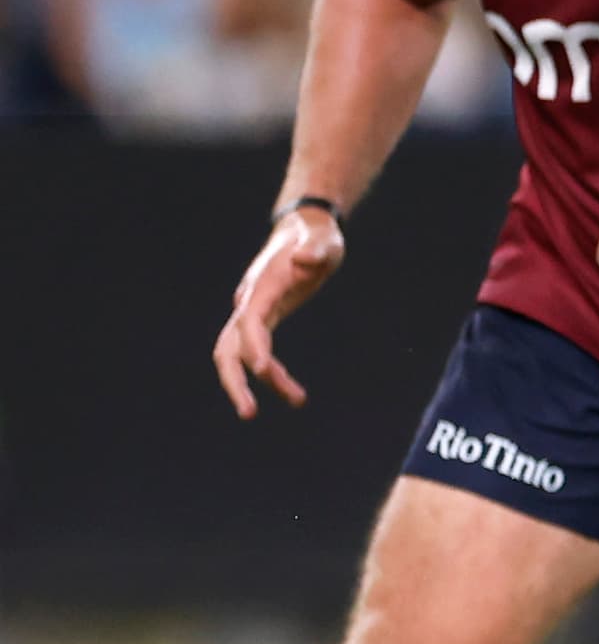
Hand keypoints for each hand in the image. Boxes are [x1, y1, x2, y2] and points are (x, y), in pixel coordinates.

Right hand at [214, 203, 345, 416]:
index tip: (266, 370)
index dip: (255, 347)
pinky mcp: (263, 318)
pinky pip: (256, 352)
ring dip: (255, 383)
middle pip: (228, 347)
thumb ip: (317, 249)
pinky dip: (270, 373)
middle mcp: (250, 301)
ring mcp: (252, 310)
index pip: (251, 322)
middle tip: (250, 413)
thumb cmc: (318, 236)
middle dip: (235, 380)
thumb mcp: (326, 241)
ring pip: (238, 355)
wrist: (305, 230)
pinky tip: (292, 392)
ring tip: (297, 401)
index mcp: (263, 285)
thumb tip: (306, 260)